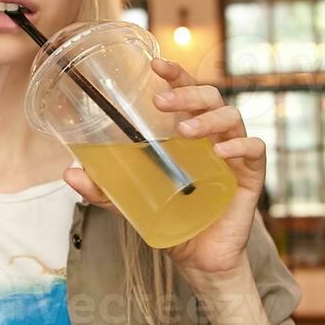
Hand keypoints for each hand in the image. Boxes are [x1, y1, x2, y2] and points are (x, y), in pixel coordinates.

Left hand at [63, 57, 265, 282]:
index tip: (155, 64)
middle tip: (160, 101)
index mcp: (188, 133)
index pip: (187, 91)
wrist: (199, 259)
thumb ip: (103, 188)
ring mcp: (234, 154)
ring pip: (231, 117)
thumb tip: (70, 173)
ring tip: (184, 132)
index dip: (176, 74)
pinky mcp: (250, 177)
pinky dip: (239, 145)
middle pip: (210, 96)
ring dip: (206, 119)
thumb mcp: (130, 202)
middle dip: (187, 92)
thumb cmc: (172, 221)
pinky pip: (255, 150)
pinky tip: (220, 151)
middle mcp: (213, 136)